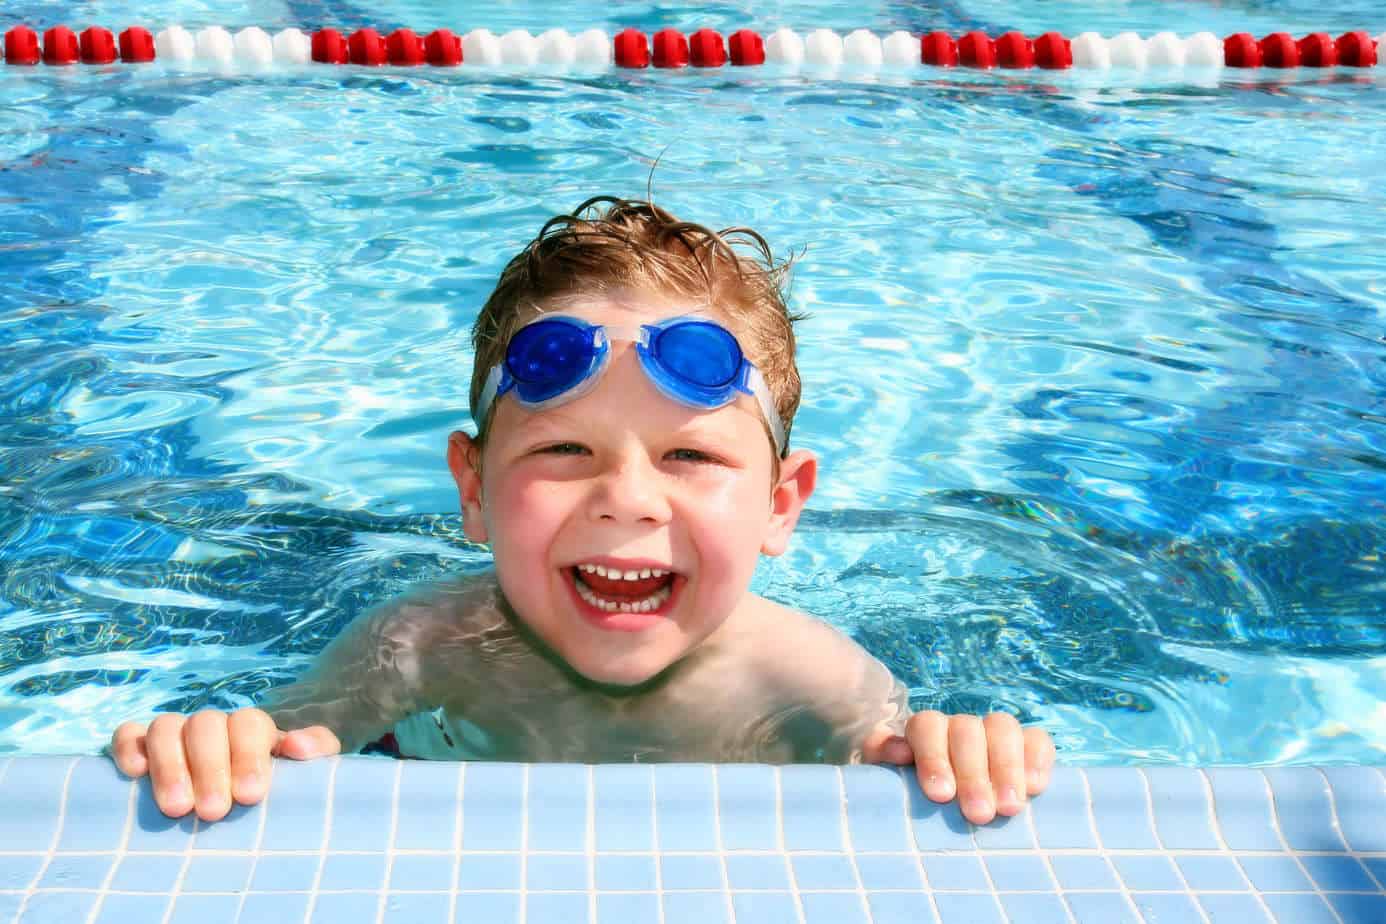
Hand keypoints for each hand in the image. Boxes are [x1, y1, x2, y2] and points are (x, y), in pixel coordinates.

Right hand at [109, 708, 340, 821]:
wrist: (242, 808)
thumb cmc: (276, 793)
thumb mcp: (306, 773)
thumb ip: (316, 752)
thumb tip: (298, 745)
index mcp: (252, 729)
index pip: (249, 724)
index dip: (248, 756)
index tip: (250, 796)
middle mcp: (212, 726)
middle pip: (206, 725)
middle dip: (210, 768)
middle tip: (215, 811)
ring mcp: (175, 734)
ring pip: (165, 727)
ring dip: (170, 765)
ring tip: (178, 809)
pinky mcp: (140, 747)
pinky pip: (128, 735)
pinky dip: (128, 749)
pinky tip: (135, 775)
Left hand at [865, 711, 1055, 824]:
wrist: (942, 801)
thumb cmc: (913, 793)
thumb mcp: (887, 778)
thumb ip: (883, 756)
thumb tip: (899, 752)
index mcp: (925, 730)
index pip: (927, 727)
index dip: (933, 757)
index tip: (940, 795)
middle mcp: (960, 726)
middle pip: (968, 731)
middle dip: (974, 774)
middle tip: (979, 814)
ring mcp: (994, 732)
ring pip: (1003, 729)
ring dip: (1007, 768)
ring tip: (1009, 808)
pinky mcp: (1027, 745)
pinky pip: (1037, 740)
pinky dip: (1037, 760)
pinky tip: (1035, 787)